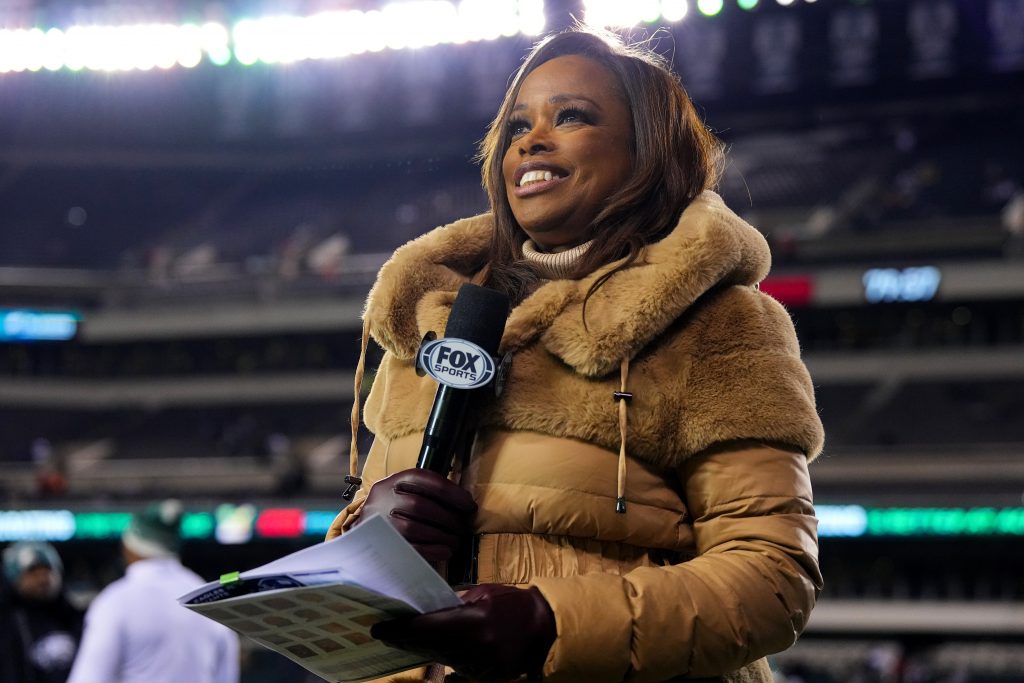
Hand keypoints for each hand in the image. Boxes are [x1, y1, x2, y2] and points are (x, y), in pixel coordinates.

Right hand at [358, 469, 476, 562]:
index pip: (425, 480)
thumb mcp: (404, 491)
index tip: (469, 505)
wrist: (362, 531)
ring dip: (441, 535)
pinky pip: (408, 548)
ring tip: (456, 540)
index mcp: (393, 481)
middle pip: (420, 505)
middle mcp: (384, 498)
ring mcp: (380, 523)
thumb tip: (463, 502)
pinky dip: (431, 550)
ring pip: (414, 527)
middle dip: (447, 517)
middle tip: (463, 526)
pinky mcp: (382, 544)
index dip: (452, 492)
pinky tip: (446, 552)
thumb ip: (428, 491)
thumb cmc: (393, 509)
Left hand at [371, 584, 556, 681]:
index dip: (400, 630)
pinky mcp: (487, 678)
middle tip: (386, 634)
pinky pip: (458, 668)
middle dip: (406, 640)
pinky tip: (438, 649)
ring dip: (426, 649)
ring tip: (407, 639)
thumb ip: (454, 604)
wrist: (546, 627)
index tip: (380, 628)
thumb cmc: (512, 603)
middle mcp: (475, 648)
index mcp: (473, 622)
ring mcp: (481, 667)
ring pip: (442, 659)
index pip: (426, 629)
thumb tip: (427, 610)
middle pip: (429, 647)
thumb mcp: (482, 594)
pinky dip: (447, 658)